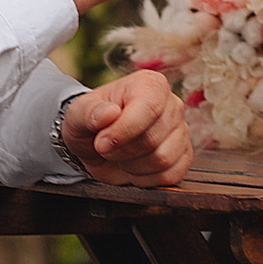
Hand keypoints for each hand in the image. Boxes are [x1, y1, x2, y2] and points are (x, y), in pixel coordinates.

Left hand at [61, 65, 191, 184]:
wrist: (96, 143)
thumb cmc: (91, 123)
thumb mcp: (78, 114)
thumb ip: (89, 112)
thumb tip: (108, 113)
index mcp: (150, 84)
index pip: (149, 107)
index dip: (124, 130)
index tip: (101, 142)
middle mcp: (172, 105)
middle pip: (153, 138)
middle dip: (122, 151)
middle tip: (106, 148)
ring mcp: (181, 131)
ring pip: (163, 159)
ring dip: (133, 166)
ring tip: (120, 156)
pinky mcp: (184, 156)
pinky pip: (172, 175)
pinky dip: (146, 179)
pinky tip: (134, 168)